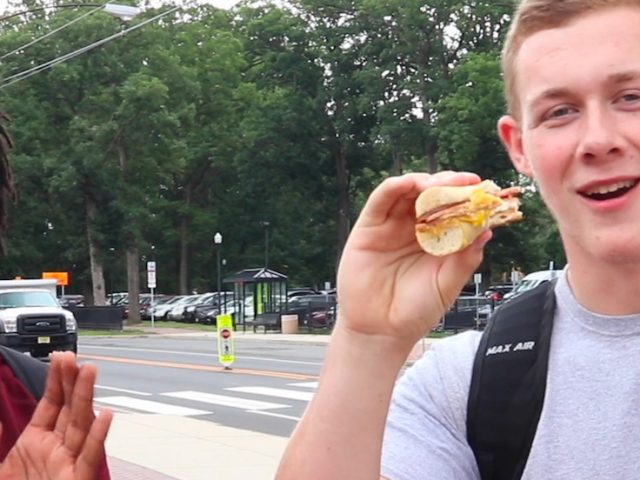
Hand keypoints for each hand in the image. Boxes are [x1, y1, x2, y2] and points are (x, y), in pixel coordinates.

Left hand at [0, 351, 112, 479]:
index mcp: (33, 444)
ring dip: (86, 398)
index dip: (56, 380)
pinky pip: (89, 458)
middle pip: (68, 409)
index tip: (61, 358)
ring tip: (90, 371)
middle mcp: (54, 450)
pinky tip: (105, 416)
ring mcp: (66, 465)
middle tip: (76, 357)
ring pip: (80, 426)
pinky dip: (98, 438)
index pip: (50, 404)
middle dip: (73, 382)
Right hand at [337, 172, 489, 347]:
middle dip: (449, 184)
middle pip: (431, 195)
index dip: (467, 197)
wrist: (381, 331)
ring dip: (424, 181)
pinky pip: (380, 201)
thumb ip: (465, 259)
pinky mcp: (368, 228)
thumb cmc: (416, 310)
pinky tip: (409, 183)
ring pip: (407, 192)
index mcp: (436, 239)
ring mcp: (391, 226)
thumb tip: (486, 230)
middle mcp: (414, 228)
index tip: (484, 190)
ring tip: (440, 184)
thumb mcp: (447, 285)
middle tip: (465, 183)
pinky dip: (394, 187)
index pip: (453, 209)